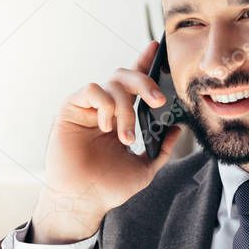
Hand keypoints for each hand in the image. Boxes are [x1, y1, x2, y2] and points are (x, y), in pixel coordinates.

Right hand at [30, 40, 183, 243]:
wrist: (85, 201)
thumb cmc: (109, 187)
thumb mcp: (146, 167)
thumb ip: (163, 148)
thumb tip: (177, 127)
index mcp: (122, 117)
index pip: (135, 85)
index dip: (145, 64)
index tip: (157, 48)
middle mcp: (105, 109)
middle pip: (126, 76)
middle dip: (146, 83)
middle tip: (158, 101)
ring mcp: (88, 108)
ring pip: (112, 84)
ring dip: (125, 110)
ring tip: (124, 137)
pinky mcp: (71, 109)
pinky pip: (91, 90)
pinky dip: (105, 105)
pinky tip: (106, 126)